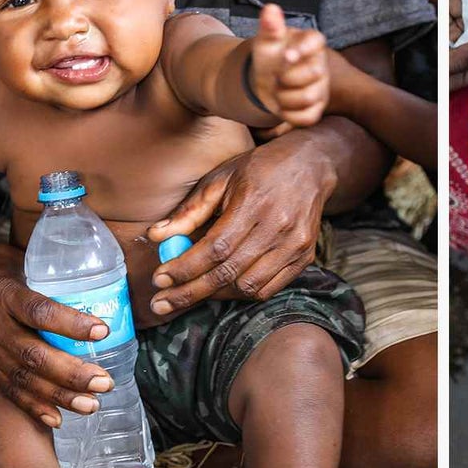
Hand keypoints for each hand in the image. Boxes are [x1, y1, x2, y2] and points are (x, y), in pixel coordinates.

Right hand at [0, 249, 114, 426]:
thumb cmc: (6, 274)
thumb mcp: (24, 266)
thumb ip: (58, 278)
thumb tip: (106, 289)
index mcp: (6, 295)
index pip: (39, 311)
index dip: (70, 323)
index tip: (103, 330)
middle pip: (33, 354)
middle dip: (71, 373)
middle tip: (105, 383)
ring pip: (23, 378)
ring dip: (59, 396)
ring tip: (92, 404)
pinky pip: (9, 391)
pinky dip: (34, 407)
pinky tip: (59, 419)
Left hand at [145, 135, 333, 311]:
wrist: (311, 165)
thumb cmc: (260, 168)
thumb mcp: (221, 178)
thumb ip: (190, 210)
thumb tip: (156, 237)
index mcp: (255, 202)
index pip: (215, 248)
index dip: (184, 268)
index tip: (159, 279)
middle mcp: (279, 227)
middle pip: (229, 272)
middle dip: (190, 291)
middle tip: (162, 303)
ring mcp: (295, 245)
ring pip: (249, 286)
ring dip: (215, 295)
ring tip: (190, 293)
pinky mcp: (305, 256)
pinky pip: (269, 288)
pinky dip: (242, 292)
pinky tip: (223, 288)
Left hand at [252, 3, 329, 126]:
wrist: (267, 80)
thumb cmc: (270, 56)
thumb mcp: (266, 41)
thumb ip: (270, 26)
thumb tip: (270, 8)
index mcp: (311, 43)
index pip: (316, 41)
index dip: (303, 49)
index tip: (286, 55)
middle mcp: (321, 64)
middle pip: (314, 73)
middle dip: (287, 77)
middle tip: (276, 77)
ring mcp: (321, 88)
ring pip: (308, 97)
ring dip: (284, 97)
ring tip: (278, 90)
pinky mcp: (317, 108)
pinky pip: (307, 117)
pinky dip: (289, 114)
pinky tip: (283, 105)